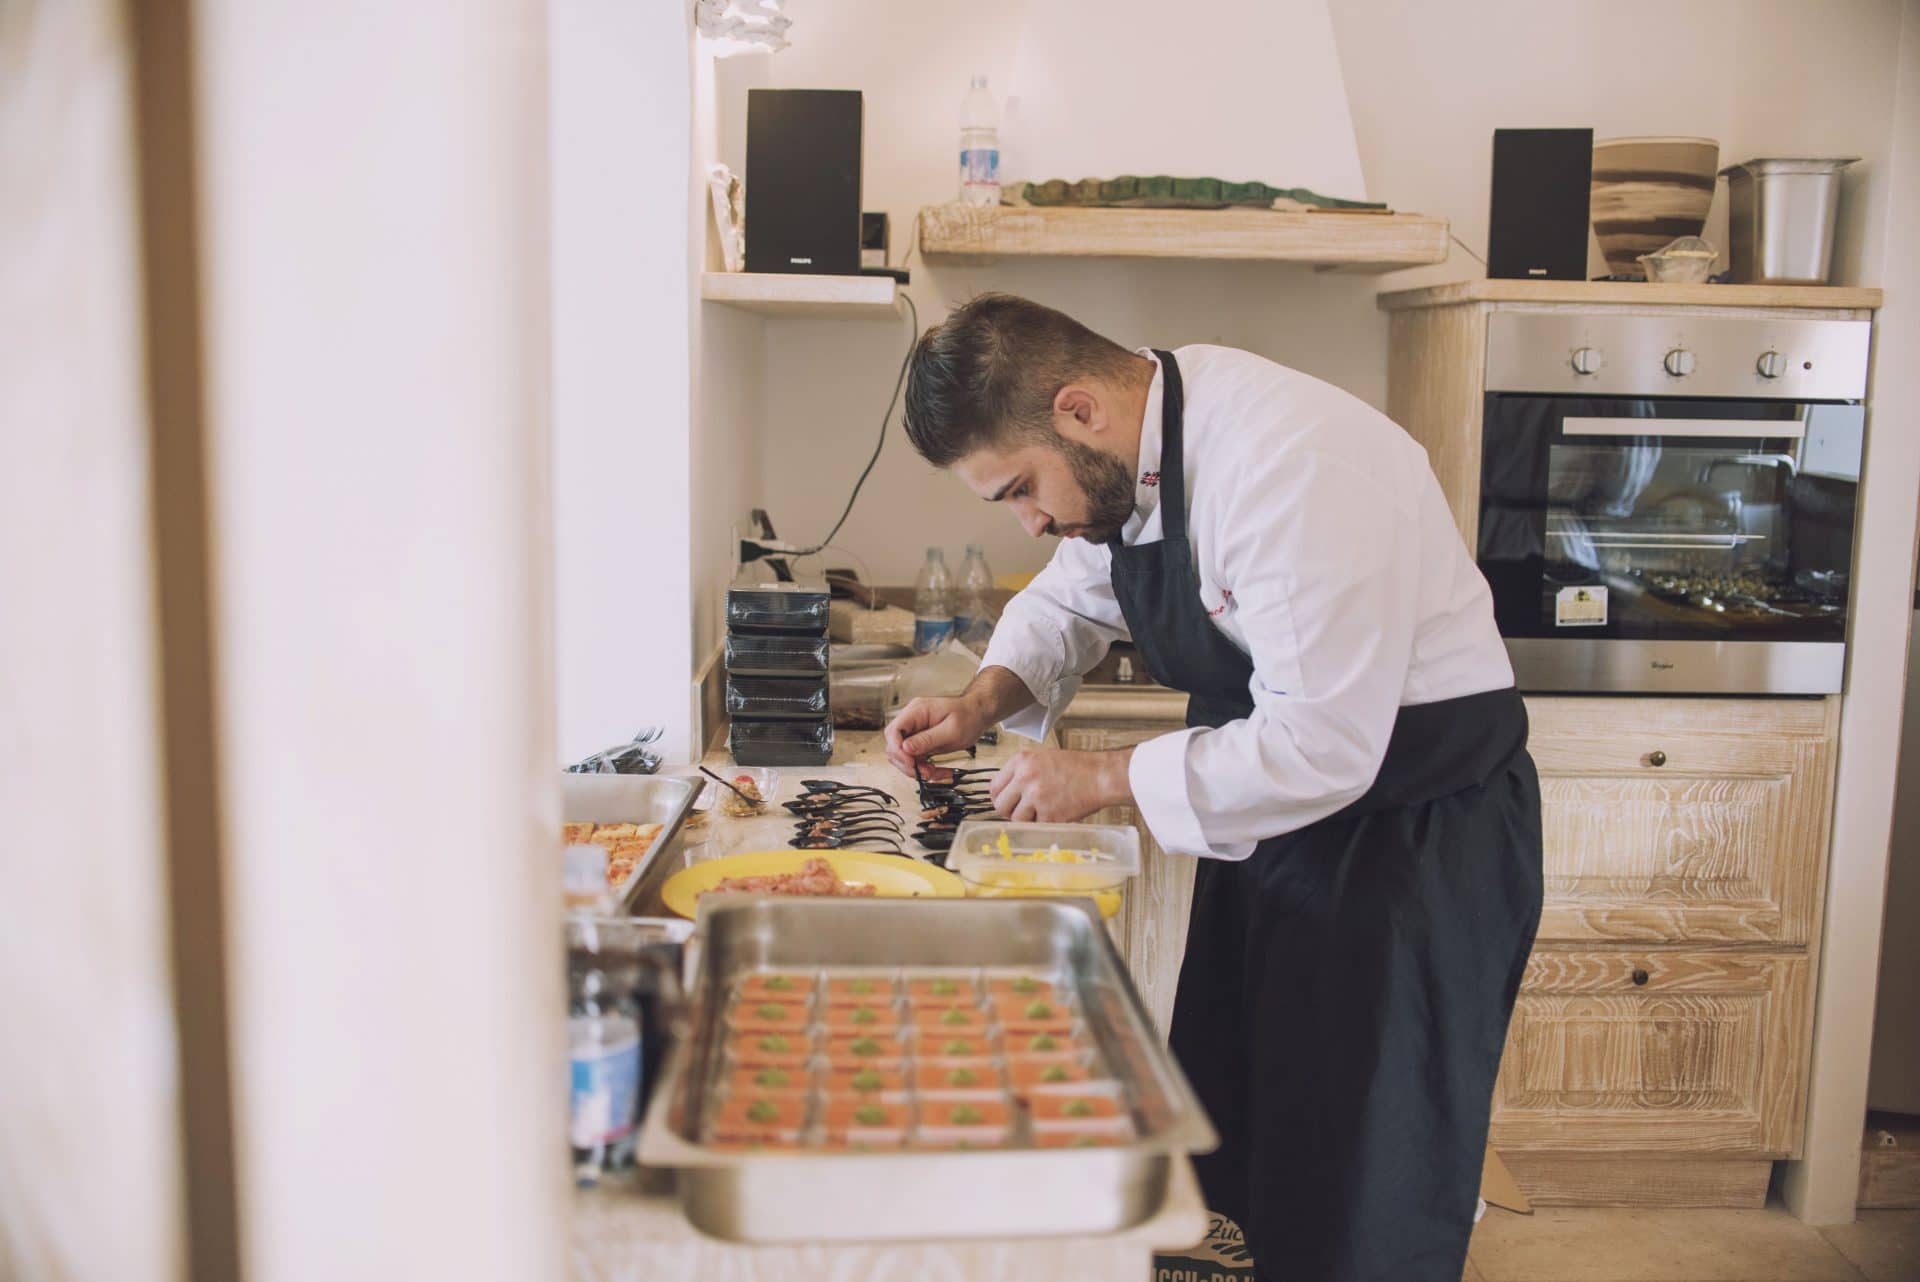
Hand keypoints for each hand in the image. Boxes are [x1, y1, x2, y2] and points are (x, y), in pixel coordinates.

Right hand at [884, 695, 988, 778]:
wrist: (977, 714)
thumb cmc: (968, 716)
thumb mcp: (952, 730)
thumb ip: (928, 739)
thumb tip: (906, 748)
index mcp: (917, 711)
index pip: (893, 731)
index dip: (897, 750)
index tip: (911, 763)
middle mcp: (912, 720)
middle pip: (894, 746)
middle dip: (908, 764)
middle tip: (925, 772)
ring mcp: (915, 731)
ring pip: (903, 757)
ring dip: (917, 769)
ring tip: (934, 773)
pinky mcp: (920, 742)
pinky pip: (915, 759)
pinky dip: (924, 769)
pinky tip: (937, 772)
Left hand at [988, 748, 1132, 822]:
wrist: (1100, 776)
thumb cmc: (1075, 767)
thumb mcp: (1042, 758)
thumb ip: (1021, 772)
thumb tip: (1004, 792)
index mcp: (1021, 761)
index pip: (993, 787)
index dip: (1000, 798)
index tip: (1006, 803)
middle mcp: (1025, 777)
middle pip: (1000, 806)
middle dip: (1010, 812)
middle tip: (1022, 811)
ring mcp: (1036, 797)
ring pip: (1016, 819)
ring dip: (1027, 820)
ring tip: (1042, 811)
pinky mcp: (1049, 815)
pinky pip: (1035, 826)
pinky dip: (1044, 824)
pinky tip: (1056, 812)